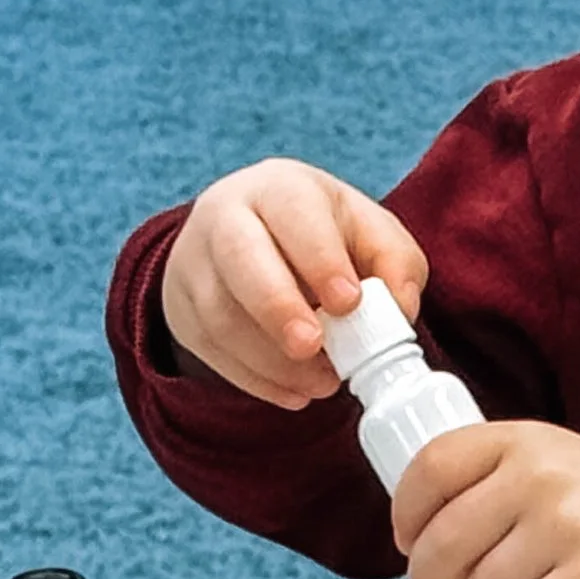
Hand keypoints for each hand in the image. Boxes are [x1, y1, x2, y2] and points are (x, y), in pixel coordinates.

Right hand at [160, 160, 428, 409]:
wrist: (253, 239)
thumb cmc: (321, 236)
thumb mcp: (367, 233)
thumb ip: (396, 263)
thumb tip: (399, 310)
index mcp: (278, 187)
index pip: (292, 212)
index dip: (320, 259)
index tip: (348, 303)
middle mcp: (225, 216)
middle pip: (239, 256)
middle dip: (277, 306)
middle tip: (313, 348)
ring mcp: (193, 262)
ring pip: (219, 313)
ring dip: (272, 360)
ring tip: (322, 383)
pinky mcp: (181, 308)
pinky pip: (209, 350)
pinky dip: (255, 380)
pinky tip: (294, 391)